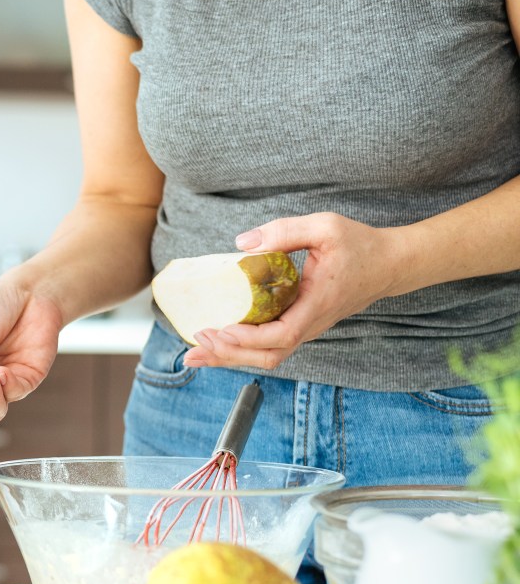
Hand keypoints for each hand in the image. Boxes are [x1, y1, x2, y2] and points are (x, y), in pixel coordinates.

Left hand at [184, 213, 405, 369]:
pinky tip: (217, 342)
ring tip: (196, 352)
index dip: (250, 339)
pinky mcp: (300, 325)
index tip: (223, 330)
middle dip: (229, 355)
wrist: (389, 265)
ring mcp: (306, 328)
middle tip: (195, 344)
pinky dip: (241, 348)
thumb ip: (284, 231)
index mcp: (317, 304)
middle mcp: (311, 324)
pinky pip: (268, 345)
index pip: (282, 335)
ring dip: (230, 356)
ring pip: (267, 355)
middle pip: (268, 355)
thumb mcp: (325, 227)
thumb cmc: (359, 245)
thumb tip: (242, 244)